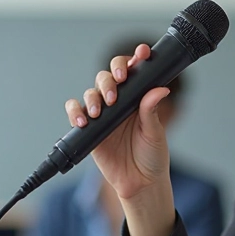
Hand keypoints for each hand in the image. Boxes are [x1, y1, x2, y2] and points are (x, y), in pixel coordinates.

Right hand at [63, 44, 176, 235]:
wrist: (139, 183)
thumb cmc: (152, 156)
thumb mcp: (156, 134)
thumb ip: (152, 111)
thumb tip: (159, 89)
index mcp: (138, 98)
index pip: (134, 71)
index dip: (136, 58)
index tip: (142, 52)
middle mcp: (119, 101)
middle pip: (108, 76)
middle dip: (110, 76)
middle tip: (117, 85)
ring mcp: (102, 113)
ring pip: (91, 92)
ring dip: (93, 96)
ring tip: (100, 111)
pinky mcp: (88, 128)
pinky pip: (76, 112)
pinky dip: (75, 112)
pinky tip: (83, 121)